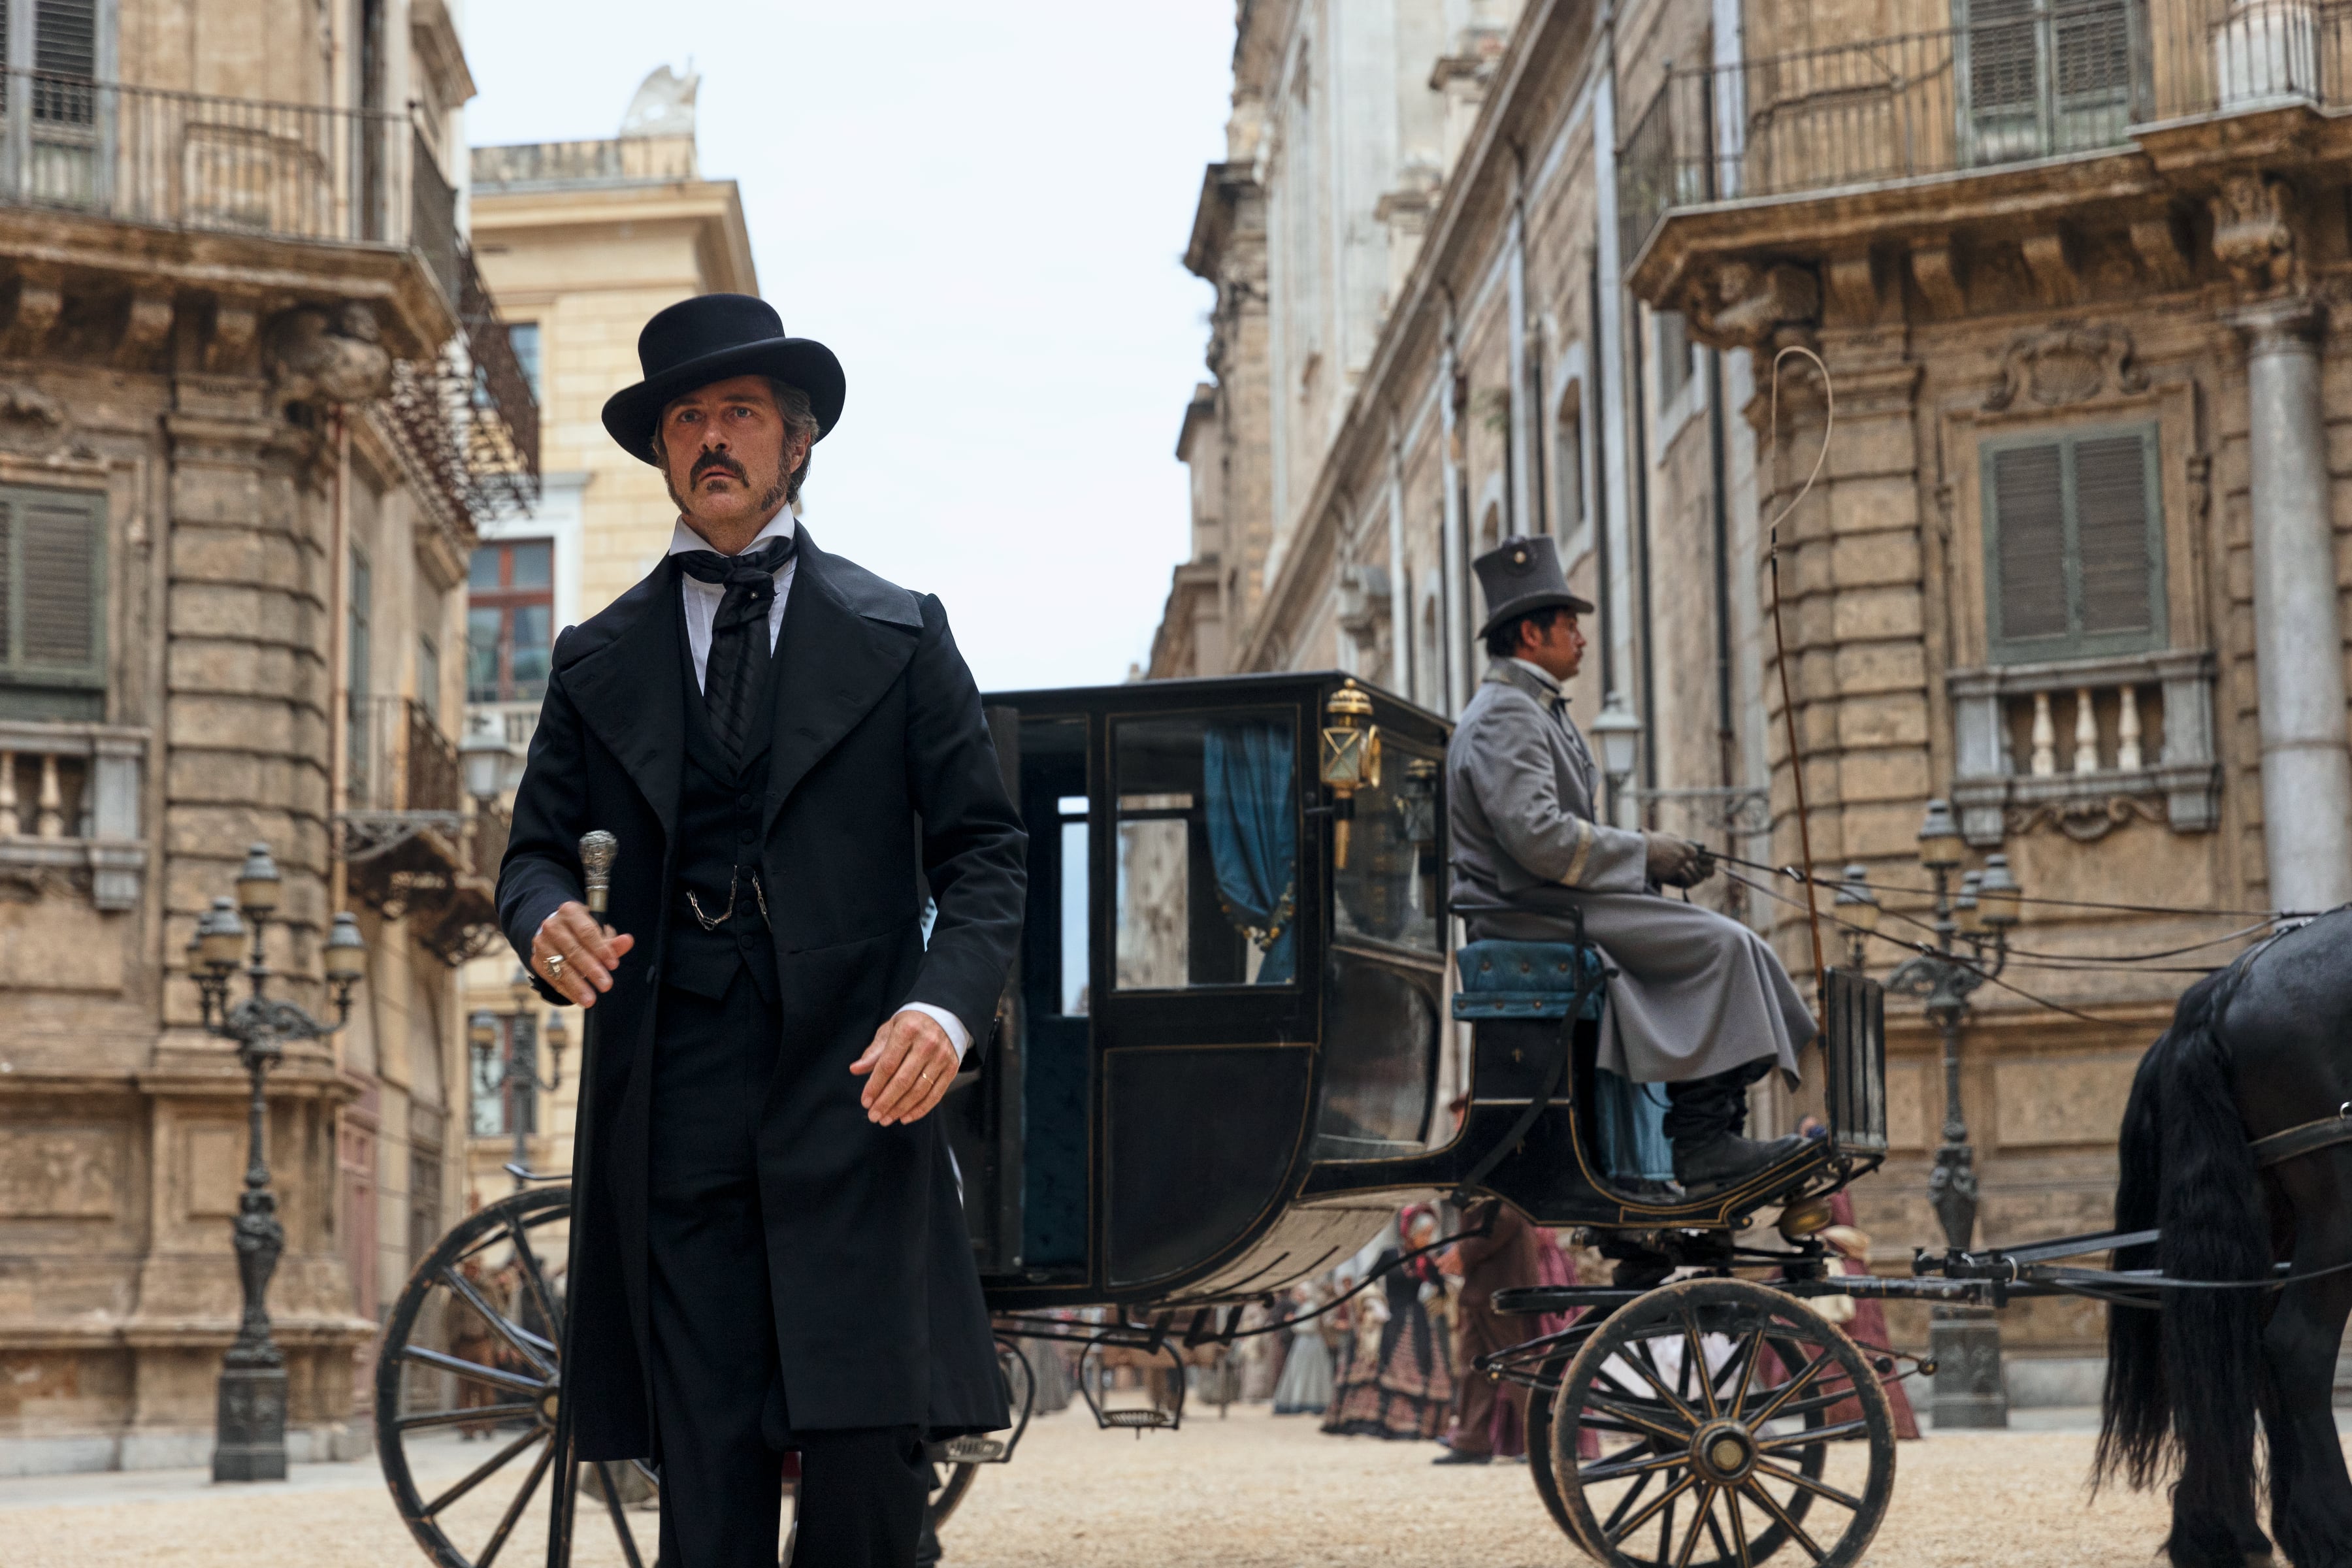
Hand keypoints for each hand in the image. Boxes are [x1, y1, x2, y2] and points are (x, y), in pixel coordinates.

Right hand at [531, 901, 636, 1007]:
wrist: (553, 929)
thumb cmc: (580, 930)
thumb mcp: (597, 930)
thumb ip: (612, 941)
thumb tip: (628, 941)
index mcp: (570, 912)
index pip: (586, 932)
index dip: (601, 949)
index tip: (613, 965)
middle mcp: (552, 926)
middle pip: (573, 950)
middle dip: (591, 970)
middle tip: (606, 985)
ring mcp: (541, 943)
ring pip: (560, 967)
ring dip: (576, 985)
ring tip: (590, 999)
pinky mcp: (536, 959)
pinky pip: (551, 977)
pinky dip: (566, 989)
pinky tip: (577, 998)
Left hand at [851, 1008, 961, 1125]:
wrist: (944, 1017)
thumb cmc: (912, 1024)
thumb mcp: (890, 1030)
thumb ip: (874, 1052)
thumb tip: (855, 1069)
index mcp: (907, 1031)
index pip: (888, 1065)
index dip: (875, 1086)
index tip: (865, 1101)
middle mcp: (927, 1044)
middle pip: (903, 1081)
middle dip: (886, 1102)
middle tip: (874, 1116)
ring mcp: (941, 1057)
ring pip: (919, 1091)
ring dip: (900, 1109)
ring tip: (886, 1119)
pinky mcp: (952, 1068)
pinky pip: (935, 1095)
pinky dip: (920, 1109)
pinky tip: (906, 1117)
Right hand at [1643, 832, 1714, 888]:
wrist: (1644, 849)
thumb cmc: (1654, 842)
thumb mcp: (1670, 838)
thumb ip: (1681, 843)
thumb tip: (1689, 846)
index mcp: (1686, 847)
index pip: (1704, 856)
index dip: (1710, 862)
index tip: (1712, 866)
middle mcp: (1686, 856)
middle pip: (1702, 868)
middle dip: (1706, 873)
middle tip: (1708, 875)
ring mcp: (1680, 865)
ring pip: (1694, 875)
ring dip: (1695, 879)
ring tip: (1694, 881)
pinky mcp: (1674, 872)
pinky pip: (1686, 880)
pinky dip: (1687, 883)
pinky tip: (1687, 884)